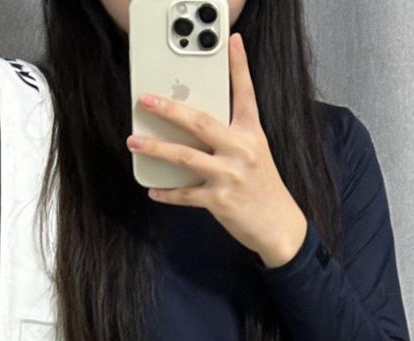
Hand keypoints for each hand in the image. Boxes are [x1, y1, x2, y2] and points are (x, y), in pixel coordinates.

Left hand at [127, 33, 308, 268]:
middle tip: (146, 100)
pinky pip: (185, 194)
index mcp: (252, 133)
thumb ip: (232, 135)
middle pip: (200, 122)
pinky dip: (167, 193)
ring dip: (156, 148)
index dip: (239, 66)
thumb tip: (198, 123)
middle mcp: (241, 150)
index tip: (232, 41)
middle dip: (170, 109)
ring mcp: (229, 175)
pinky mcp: (219, 201)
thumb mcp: (256, 152)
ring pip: (185, 157)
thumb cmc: (263, 188)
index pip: (245, 94)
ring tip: (134, 141)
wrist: (279, 226)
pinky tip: (154, 190)